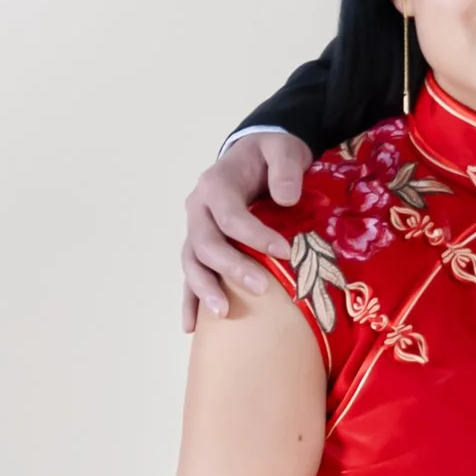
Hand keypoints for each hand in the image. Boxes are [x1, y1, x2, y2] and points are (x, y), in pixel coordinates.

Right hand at [183, 130, 311, 330]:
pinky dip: (189, 300)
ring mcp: (196, 229)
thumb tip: (286, 197)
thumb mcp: (282, 149)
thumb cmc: (270, 154)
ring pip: (192, 262)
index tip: (286, 252)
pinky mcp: (201, 246)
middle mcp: (198, 208)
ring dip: (204, 289)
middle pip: (205, 243)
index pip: (229, 215)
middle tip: (261, 288)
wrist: (256, 154)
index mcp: (216, 184)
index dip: (255, 236)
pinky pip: (191, 273)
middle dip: (231, 267)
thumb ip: (285, 168)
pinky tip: (191, 327)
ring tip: (222, 314)